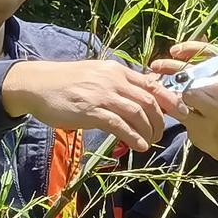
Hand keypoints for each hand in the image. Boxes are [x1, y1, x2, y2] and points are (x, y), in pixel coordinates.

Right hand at [1, 58, 189, 153]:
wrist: (37, 84)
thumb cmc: (65, 83)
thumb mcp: (96, 76)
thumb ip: (116, 84)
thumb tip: (136, 97)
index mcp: (117, 71)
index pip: (152, 84)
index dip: (170, 99)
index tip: (181, 112)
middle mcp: (113, 80)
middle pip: (149, 100)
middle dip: (161, 120)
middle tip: (161, 134)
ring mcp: (103, 95)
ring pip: (137, 113)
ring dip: (149, 131)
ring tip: (150, 143)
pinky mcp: (91, 111)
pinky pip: (119, 125)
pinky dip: (133, 136)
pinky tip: (138, 146)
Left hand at [149, 41, 217, 161]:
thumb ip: (208, 62)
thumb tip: (202, 35)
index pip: (211, 53)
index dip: (190, 48)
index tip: (173, 50)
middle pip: (193, 71)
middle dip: (170, 67)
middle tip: (155, 66)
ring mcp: (216, 108)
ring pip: (185, 91)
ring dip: (166, 87)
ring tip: (156, 86)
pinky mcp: (203, 124)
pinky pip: (178, 109)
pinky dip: (166, 104)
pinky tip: (160, 101)